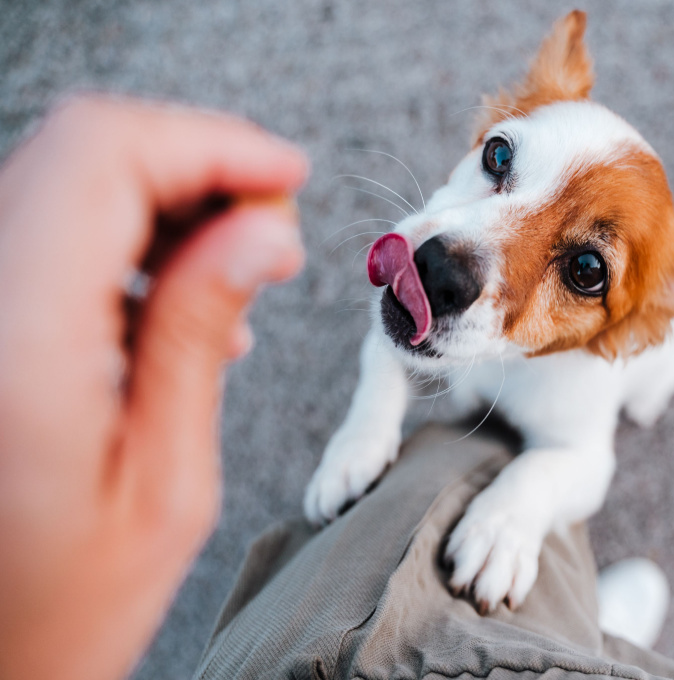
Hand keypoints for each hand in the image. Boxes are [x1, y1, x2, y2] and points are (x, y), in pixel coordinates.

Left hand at [0, 96, 306, 679]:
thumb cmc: (60, 605)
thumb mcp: (165, 481)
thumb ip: (199, 333)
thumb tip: (262, 230)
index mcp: (16, 342)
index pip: (104, 157)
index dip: (210, 143)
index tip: (288, 178)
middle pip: (80, 152)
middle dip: (194, 166)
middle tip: (274, 230)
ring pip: (63, 181)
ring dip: (163, 201)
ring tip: (237, 272)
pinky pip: (45, 233)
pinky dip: (122, 237)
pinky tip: (173, 300)